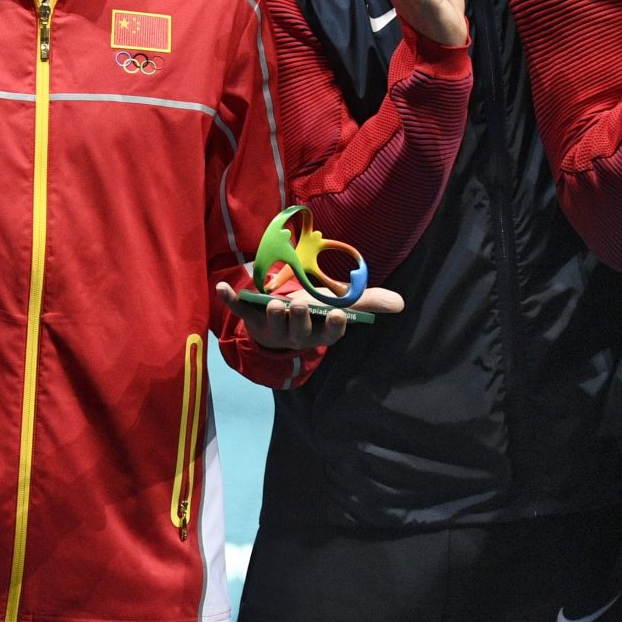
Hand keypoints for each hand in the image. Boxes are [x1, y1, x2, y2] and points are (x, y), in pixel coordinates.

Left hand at [215, 276, 407, 351]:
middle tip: (296, 305)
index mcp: (318, 331)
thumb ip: (367, 302)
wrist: (281, 320)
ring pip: (271, 325)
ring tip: (272, 301)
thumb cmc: (315, 311)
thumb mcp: (341, 304)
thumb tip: (400, 303)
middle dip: (297, 318)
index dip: (331, 326)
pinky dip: (230, 299)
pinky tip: (221, 287)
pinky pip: (239, 309)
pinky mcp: (252, 318)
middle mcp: (295, 334)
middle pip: (297, 331)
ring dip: (271, 314)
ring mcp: (272, 327)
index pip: (328, 334)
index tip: (336, 315)